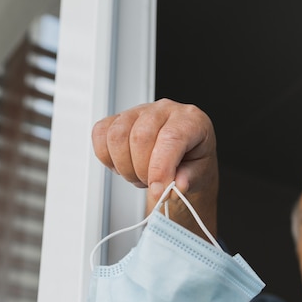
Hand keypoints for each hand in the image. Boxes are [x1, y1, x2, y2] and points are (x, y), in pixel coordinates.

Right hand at [92, 98, 218, 236]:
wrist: (185, 154)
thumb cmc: (193, 159)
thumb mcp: (200, 173)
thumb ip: (188, 179)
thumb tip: (175, 186)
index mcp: (190, 119)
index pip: (170, 138)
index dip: (160, 168)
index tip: (158, 191)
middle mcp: (164, 110)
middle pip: (140, 137)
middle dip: (142, 171)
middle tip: (152, 184)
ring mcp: (139, 111)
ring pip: (117, 136)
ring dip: (125, 166)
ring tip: (139, 176)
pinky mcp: (119, 118)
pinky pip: (100, 133)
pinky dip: (107, 157)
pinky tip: (123, 165)